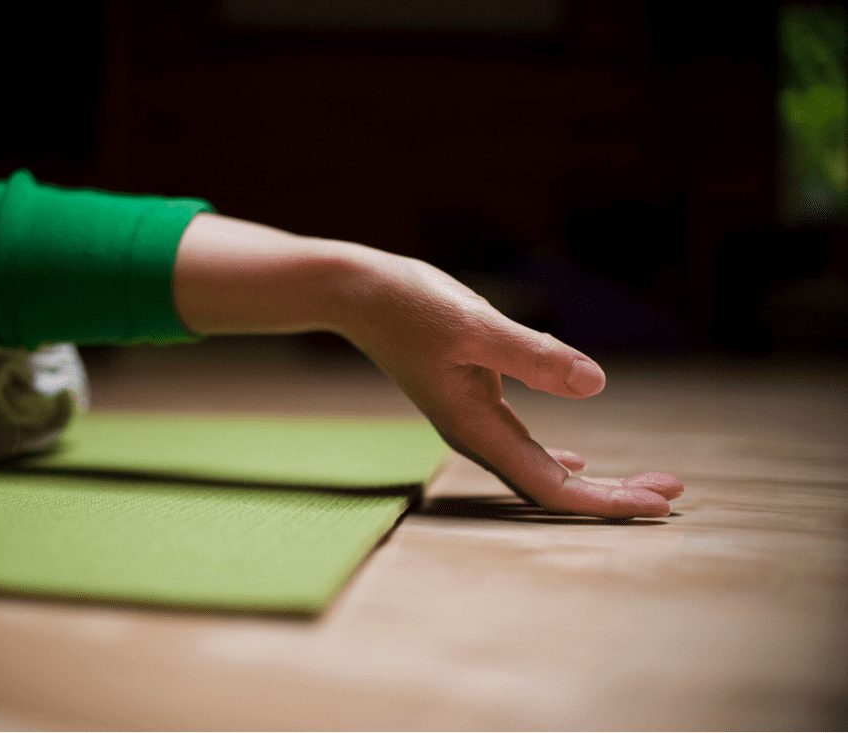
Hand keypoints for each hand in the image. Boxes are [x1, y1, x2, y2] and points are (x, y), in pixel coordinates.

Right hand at [336, 254, 682, 518]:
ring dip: (594, 478)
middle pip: (552, 486)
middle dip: (613, 494)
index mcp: (477, 427)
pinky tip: (578, 457)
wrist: (359, 294)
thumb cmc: (409, 305)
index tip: (661, 504)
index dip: (606, 502)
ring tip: (644, 479)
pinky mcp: (474, 398)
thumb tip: (598, 385)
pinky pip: (524, 443)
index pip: (551, 486)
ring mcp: (474, 419)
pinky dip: (558, 456)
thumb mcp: (475, 325)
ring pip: (541, 467)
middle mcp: (476, 435)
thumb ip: (533, 356)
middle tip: (673, 490)